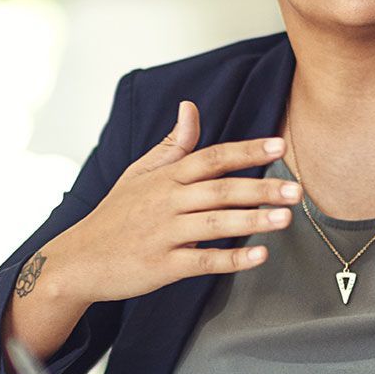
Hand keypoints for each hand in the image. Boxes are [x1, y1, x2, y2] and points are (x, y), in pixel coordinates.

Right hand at [42, 101, 302, 304]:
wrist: (76, 260)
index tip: (279, 146)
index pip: (212, 157)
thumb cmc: (114, 216)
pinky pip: (202, 261)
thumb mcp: (138, 173)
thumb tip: (191, 107)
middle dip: (261, 188)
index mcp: (165, 178)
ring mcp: (165, 234)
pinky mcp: (163, 266)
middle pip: (220, 190)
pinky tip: (259, 256)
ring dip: (253, 220)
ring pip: (215, 223)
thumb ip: (172, 144)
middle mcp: (167, 202)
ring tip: (285, 218)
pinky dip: (231, 259)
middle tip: (297, 189)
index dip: (247, 151)